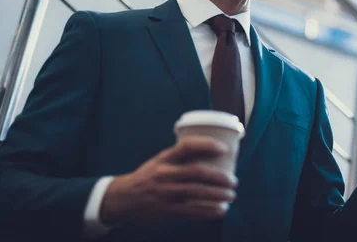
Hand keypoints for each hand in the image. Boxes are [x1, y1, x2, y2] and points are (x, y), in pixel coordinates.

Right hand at [100, 137, 237, 225]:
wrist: (122, 198)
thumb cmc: (149, 176)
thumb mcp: (161, 161)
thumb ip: (181, 157)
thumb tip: (213, 152)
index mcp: (165, 158)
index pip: (188, 146)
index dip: (207, 145)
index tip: (224, 149)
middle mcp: (165, 173)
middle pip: (197, 172)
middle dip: (219, 177)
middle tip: (233, 180)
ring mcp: (165, 192)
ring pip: (197, 192)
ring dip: (218, 194)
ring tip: (231, 195)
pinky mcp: (166, 210)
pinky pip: (192, 211)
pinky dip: (209, 211)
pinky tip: (221, 210)